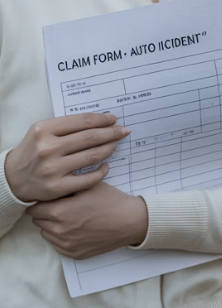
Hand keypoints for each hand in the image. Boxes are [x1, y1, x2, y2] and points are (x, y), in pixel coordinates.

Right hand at [4, 112, 130, 201]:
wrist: (12, 179)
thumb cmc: (33, 151)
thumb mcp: (42, 131)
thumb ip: (67, 125)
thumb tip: (99, 121)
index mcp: (45, 130)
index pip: (82, 121)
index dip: (102, 119)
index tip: (114, 119)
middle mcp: (48, 148)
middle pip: (90, 137)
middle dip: (112, 132)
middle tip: (123, 131)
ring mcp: (53, 169)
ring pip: (92, 156)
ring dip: (109, 148)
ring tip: (115, 144)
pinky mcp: (58, 187)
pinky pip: (88, 178)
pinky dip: (101, 171)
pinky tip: (106, 165)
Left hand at [27, 182, 148, 259]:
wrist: (130, 221)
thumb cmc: (111, 200)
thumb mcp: (90, 186)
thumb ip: (68, 185)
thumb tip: (53, 184)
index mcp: (60, 211)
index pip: (34, 208)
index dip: (41, 200)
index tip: (50, 197)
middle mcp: (59, 230)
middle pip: (37, 221)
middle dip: (45, 212)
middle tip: (60, 205)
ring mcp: (65, 244)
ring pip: (45, 233)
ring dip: (51, 225)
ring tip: (69, 217)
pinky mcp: (72, 254)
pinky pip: (56, 245)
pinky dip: (61, 237)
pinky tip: (75, 228)